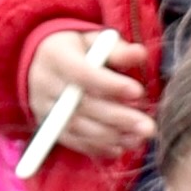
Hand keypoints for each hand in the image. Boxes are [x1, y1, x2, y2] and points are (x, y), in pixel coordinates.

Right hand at [24, 24, 152, 159]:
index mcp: (56, 57)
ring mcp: (45, 107)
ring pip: (78, 127)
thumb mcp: (94, 42)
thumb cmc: (78, 51)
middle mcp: (46, 83)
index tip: (138, 91)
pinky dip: (97, 147)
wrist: (42, 64)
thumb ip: (117, 50)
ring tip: (138, 138)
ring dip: (111, 136)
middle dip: (118, 118)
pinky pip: (72, 141)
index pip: (83, 74)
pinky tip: (120, 148)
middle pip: (82, 105)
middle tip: (148, 127)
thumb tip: (140, 54)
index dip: (110, 85)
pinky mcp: (48, 126)